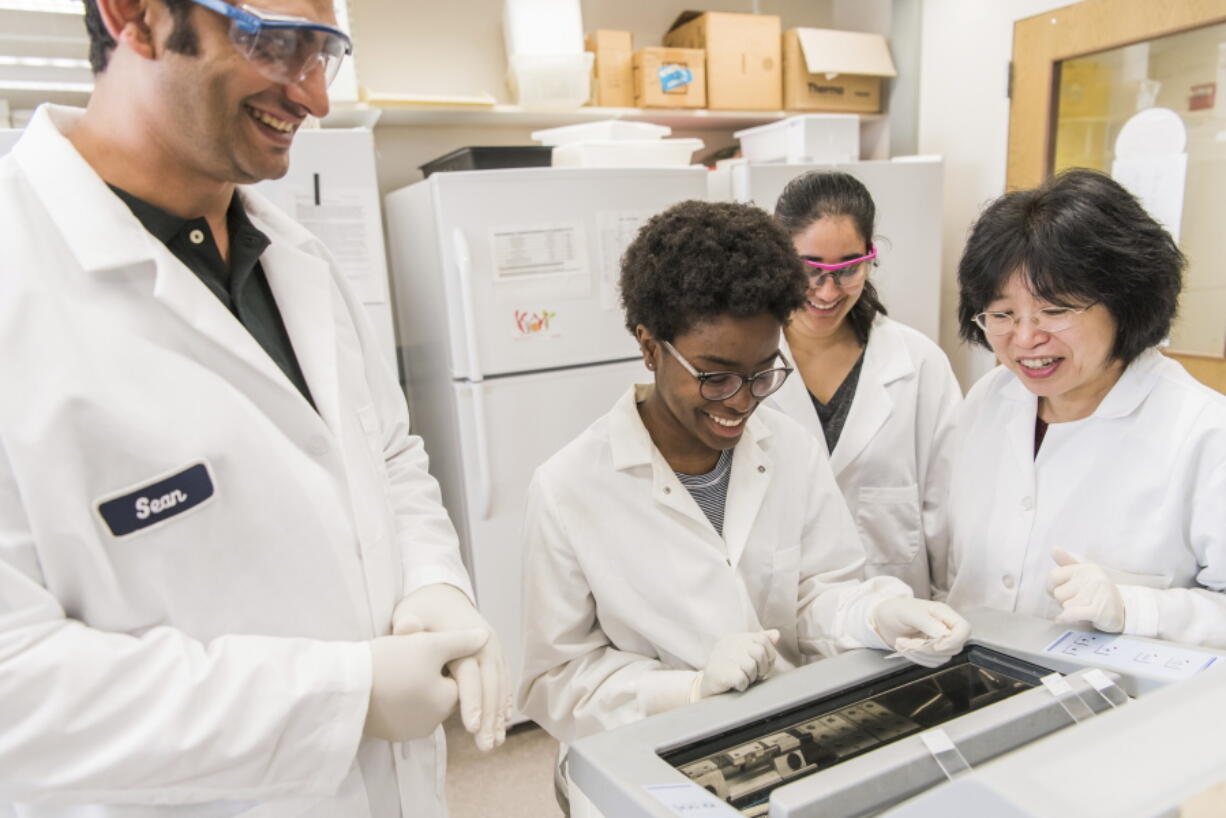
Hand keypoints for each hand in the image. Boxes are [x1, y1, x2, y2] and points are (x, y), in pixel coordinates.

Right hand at [364, 626, 488, 741]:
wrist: (345, 687)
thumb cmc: (391, 662)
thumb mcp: (430, 644)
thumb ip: (461, 642)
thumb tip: (485, 638)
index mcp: (446, 703)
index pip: (458, 678)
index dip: (443, 658)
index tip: (425, 645)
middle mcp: (431, 724)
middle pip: (439, 691)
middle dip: (429, 674)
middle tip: (407, 654)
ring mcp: (407, 731)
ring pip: (419, 701)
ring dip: (413, 686)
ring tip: (393, 665)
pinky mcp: (387, 734)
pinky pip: (400, 712)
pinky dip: (397, 698)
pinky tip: (382, 682)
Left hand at [392, 584, 509, 751]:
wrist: (442, 594)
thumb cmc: (423, 609)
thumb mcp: (412, 612)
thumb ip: (409, 624)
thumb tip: (407, 627)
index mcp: (464, 634)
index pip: (470, 672)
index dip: (472, 700)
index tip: (471, 727)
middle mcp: (485, 642)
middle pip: (490, 684)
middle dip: (490, 717)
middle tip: (486, 746)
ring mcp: (493, 649)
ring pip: (500, 686)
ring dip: (499, 716)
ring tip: (496, 743)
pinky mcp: (495, 656)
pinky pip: (503, 682)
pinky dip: (504, 703)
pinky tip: (504, 723)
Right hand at [694, 630, 780, 699]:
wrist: (707, 687)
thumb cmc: (730, 671)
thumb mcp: (746, 654)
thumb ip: (761, 643)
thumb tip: (776, 634)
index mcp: (736, 638)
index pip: (762, 639)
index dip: (769, 655)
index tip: (762, 666)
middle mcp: (728, 644)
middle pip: (759, 652)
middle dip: (761, 668)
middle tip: (754, 675)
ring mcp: (722, 657)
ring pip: (751, 666)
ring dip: (751, 678)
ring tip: (743, 679)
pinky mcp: (719, 672)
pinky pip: (741, 678)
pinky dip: (742, 685)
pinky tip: (736, 685)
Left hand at [871, 598, 969, 667]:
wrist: (884, 619)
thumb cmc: (897, 610)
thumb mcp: (908, 612)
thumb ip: (926, 622)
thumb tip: (944, 634)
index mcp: (943, 613)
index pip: (964, 629)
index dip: (954, 640)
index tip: (935, 645)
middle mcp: (946, 627)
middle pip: (953, 647)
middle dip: (928, 649)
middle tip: (907, 641)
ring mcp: (941, 641)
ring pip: (942, 658)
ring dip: (919, 654)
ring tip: (901, 642)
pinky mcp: (933, 652)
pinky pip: (932, 663)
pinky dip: (916, 658)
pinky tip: (904, 647)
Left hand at [1048, 548, 1125, 631]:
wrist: (1124, 612)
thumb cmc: (1097, 593)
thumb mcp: (1083, 575)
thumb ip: (1067, 563)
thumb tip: (1053, 548)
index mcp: (1086, 568)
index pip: (1054, 575)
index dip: (1052, 587)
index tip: (1062, 592)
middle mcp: (1092, 577)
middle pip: (1058, 593)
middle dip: (1063, 601)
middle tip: (1077, 602)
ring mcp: (1096, 593)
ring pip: (1064, 605)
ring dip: (1069, 611)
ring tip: (1082, 609)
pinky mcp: (1097, 610)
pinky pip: (1071, 614)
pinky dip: (1066, 618)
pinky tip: (1065, 618)